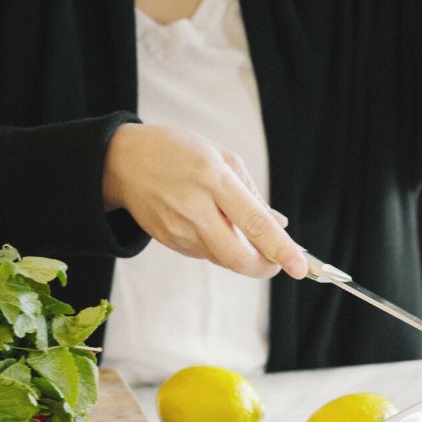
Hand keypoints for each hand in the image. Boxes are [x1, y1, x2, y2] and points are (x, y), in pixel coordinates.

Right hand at [102, 124, 306, 278]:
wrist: (122, 161)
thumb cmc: (179, 153)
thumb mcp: (223, 159)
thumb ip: (254, 195)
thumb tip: (280, 226)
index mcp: (214, 180)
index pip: (255, 223)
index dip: (280, 249)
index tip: (299, 268)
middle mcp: (195, 207)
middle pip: (238, 257)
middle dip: (264, 267)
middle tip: (276, 262)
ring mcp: (178, 228)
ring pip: (223, 259)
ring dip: (240, 254)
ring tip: (233, 226)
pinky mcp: (168, 241)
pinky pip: (205, 254)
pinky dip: (218, 247)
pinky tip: (209, 225)